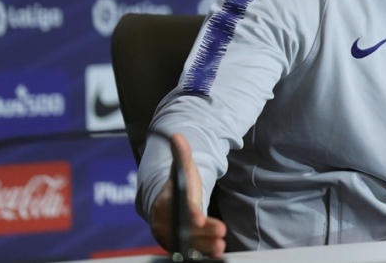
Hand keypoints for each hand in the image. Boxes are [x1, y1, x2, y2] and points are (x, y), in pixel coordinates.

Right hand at [150, 133, 227, 257]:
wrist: (169, 205)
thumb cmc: (178, 186)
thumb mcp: (182, 169)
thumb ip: (182, 154)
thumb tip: (177, 135)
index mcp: (164, 202)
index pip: (177, 208)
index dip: (188, 213)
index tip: (199, 217)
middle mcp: (166, 222)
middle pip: (184, 229)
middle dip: (202, 233)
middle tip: (220, 231)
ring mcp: (173, 236)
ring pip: (188, 243)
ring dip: (205, 245)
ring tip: (221, 246)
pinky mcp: (181, 245)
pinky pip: (191, 251)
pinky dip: (203, 252)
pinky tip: (218, 252)